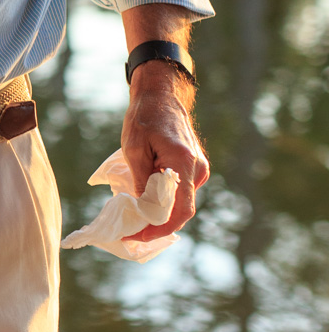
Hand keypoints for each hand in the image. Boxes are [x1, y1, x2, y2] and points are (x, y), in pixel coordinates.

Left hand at [120, 62, 209, 242]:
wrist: (160, 95)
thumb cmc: (144, 118)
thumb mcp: (134, 150)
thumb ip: (142, 181)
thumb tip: (143, 211)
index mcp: (184, 164)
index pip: (180, 211)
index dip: (160, 229)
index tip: (138, 236)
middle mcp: (197, 169)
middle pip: (181, 211)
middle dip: (157, 226)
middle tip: (131, 233)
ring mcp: (199, 168)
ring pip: (180, 202)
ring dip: (159, 212)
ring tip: (133, 218)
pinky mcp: (194, 167)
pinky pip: (181, 191)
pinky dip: (164, 200)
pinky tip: (144, 200)